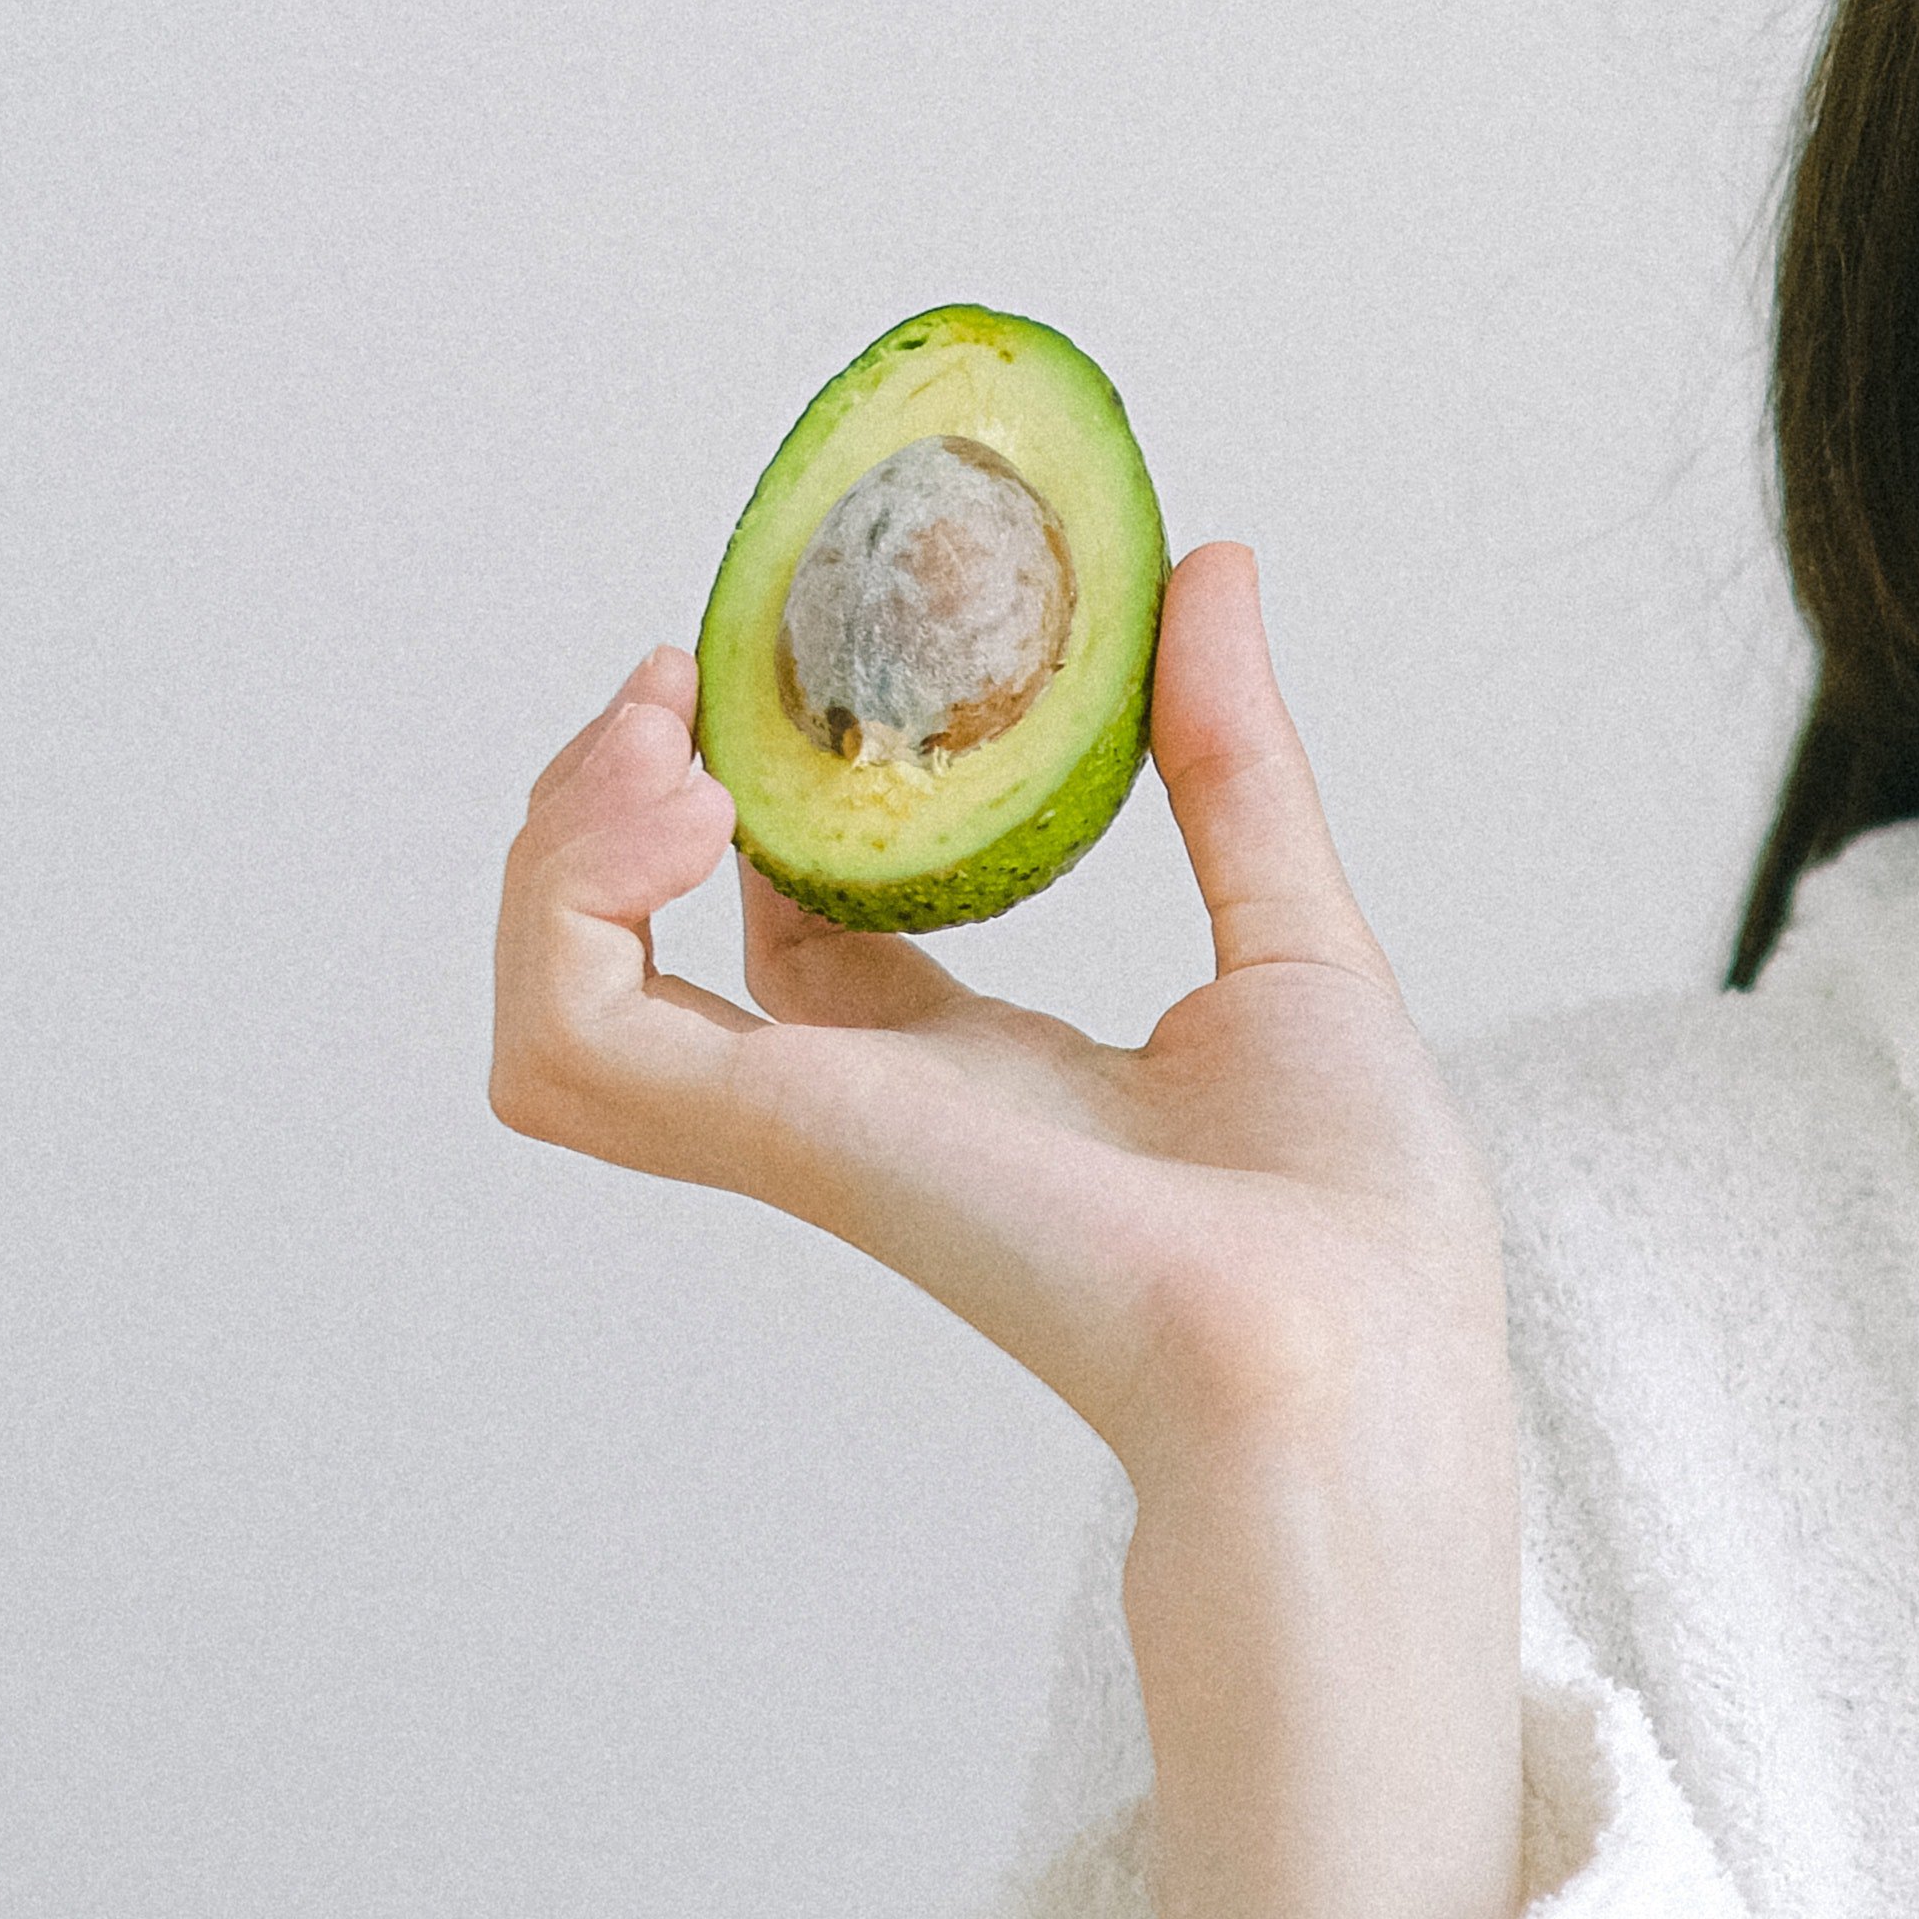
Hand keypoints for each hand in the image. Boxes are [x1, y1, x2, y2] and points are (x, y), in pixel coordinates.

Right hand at [486, 541, 1496, 1490]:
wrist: (1359, 1350)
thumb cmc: (1357, 1221)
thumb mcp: (1290, 931)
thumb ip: (1231, 761)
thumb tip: (1215, 568)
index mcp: (976, 1076)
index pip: (801, 925)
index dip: (767, 790)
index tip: (789, 663)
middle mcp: (870, 1104)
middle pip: (639, 951)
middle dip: (611, 801)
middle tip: (684, 686)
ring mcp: (811, 1127)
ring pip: (559, 994)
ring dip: (562, 845)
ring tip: (668, 741)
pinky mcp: (786, 1138)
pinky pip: (570, 1036)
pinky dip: (571, 907)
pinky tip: (690, 805)